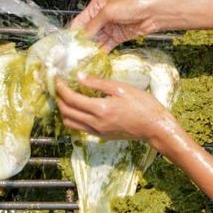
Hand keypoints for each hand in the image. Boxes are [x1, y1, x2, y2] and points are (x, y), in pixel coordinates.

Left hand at [53, 73, 179, 143]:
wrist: (154, 127)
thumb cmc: (143, 105)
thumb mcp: (123, 88)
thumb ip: (98, 83)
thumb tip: (79, 76)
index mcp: (101, 109)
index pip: (72, 99)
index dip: (61, 89)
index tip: (58, 80)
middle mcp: (95, 122)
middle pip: (66, 111)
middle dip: (60, 99)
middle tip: (60, 88)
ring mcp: (97, 131)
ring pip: (69, 122)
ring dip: (64, 110)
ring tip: (67, 98)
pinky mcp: (101, 136)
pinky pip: (79, 127)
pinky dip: (74, 118)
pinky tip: (80, 109)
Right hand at [70, 0, 164, 51]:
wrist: (154, 12)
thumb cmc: (133, 4)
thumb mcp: (109, 11)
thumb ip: (94, 24)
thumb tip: (82, 36)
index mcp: (97, 6)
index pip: (80, 20)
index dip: (73, 32)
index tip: (67, 43)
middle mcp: (102, 16)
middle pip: (87, 32)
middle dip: (81, 42)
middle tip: (73, 54)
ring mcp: (111, 27)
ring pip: (96, 40)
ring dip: (90, 49)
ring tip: (81, 59)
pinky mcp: (119, 36)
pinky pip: (107, 45)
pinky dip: (101, 51)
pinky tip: (94, 58)